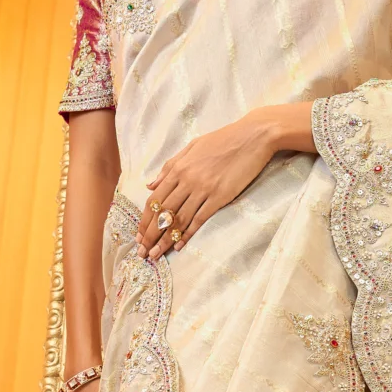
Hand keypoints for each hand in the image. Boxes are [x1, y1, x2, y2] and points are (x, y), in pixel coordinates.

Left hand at [138, 111, 281, 257]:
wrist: (252, 136)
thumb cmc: (222, 140)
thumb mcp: (191, 147)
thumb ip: (170, 166)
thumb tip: (150, 185)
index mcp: (178, 168)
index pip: (154, 200)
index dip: (144, 220)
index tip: (139, 236)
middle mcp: (187, 180)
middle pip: (163, 213)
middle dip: (150, 235)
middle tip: (143, 252)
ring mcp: (203, 189)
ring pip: (178, 219)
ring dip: (165, 240)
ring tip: (157, 255)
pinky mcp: (220, 196)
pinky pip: (199, 219)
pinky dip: (188, 234)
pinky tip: (180, 245)